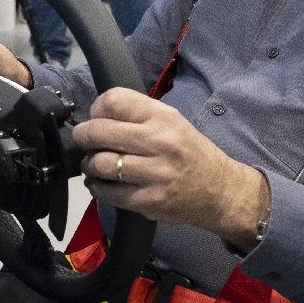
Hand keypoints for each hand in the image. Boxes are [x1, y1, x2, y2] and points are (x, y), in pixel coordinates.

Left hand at [72, 88, 269, 247]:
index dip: (96, 108)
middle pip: (99, 132)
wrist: (220, 191)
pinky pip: (108, 193)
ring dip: (89, 165)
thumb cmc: (191, 153)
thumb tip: (96, 115)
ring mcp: (154, 174)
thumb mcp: (173, 122)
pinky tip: (101, 184)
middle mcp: (159, 142)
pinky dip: (97, 188)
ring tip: (92, 165)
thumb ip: (138, 115)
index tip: (96, 117)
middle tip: (83, 141)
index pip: (114, 101)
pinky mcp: (149, 201)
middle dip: (83, 137)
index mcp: (163, 117)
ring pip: (100, 164)